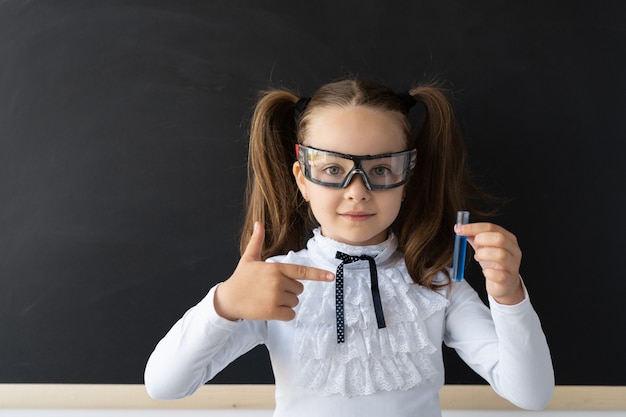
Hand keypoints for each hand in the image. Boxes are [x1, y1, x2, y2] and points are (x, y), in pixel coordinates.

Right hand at [214, 222, 334, 320]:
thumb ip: (257, 241)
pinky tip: (270, 309)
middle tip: (271, 290)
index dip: (318, 274)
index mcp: (275, 268)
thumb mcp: (249, 258)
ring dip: (285, 303)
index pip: (302, 271)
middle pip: (299, 288)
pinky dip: (284, 315)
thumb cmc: (241, 278)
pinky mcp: (272, 311)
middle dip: (289, 290)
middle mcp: (277, 281)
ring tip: (268, 299)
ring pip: (294, 302)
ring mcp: (275, 297)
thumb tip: (258, 223)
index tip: (332, 277)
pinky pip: (290, 315)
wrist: (228, 299)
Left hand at [455, 222, 523, 304]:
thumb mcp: (484, 248)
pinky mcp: (508, 279)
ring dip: (483, 255)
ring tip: (478, 257)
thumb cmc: (493, 263)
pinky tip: (485, 271)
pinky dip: (488, 272)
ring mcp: (513, 265)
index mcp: (508, 238)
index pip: (491, 227)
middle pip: (499, 238)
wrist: (503, 284)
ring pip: (500, 255)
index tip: (458, 229)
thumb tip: (460, 229)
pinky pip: (498, 275)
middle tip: (474, 245)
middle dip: (481, 239)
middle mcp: (514, 250)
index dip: (473, 228)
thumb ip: (474, 237)